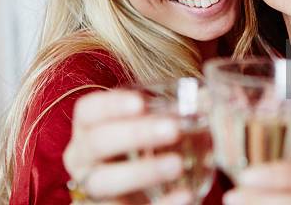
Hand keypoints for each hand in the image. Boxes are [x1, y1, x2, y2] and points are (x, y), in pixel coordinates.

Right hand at [63, 90, 191, 203]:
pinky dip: (162, 204)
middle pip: (98, 143)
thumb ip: (169, 113)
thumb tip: (208, 97)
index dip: (110, 105)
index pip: (88, 110)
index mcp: (88, 129)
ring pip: (105, 182)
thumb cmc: (139, 147)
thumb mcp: (147, 127)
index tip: (141, 102)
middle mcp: (82, 159)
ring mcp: (93, 189)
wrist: (135, 191)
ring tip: (178, 164)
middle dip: (134, 135)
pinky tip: (185, 195)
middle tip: (173, 129)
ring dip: (143, 171)